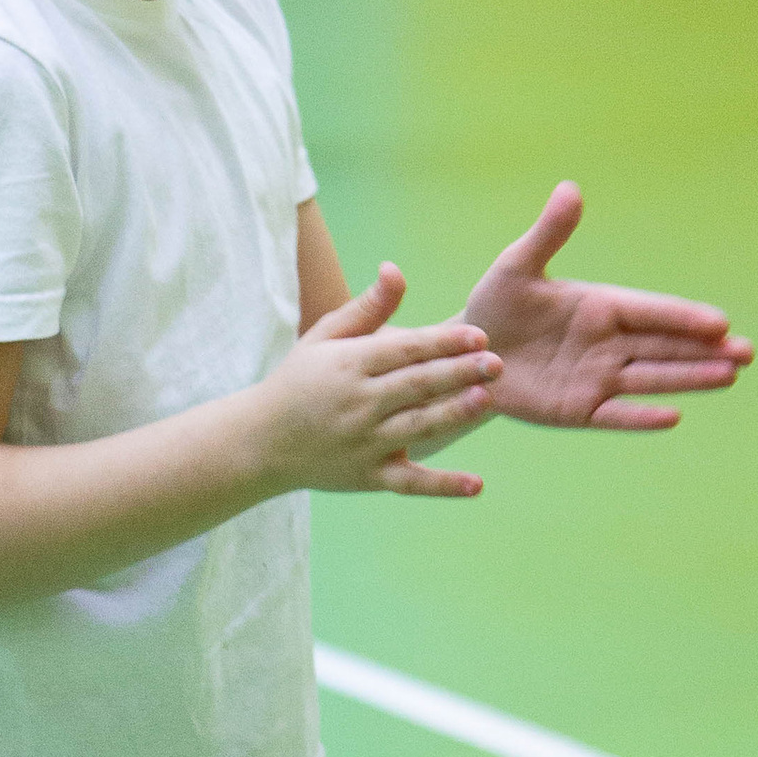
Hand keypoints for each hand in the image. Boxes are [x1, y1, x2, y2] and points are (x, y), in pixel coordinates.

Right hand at [256, 266, 502, 498]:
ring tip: (487, 400)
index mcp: (349, 365)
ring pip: (416, 428)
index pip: (403, 350)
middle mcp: (358, 404)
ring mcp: (364, 444)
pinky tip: (476, 485)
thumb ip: (366, 307)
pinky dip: (442, 486)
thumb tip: (396, 270)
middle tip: (497, 363)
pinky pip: (409, 483)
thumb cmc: (299, 381)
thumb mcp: (324, 337)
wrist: (260, 442)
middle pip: (415, 386)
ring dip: (453, 415)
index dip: (442, 342)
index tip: (478, 334)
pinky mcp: (368, 478)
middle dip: (458, 373)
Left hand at [460, 184, 752, 431]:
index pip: (652, 312)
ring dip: (688, 378)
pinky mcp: (579, 410)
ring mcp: (597, 378)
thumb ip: (548, 234)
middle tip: (747, 354)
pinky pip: (614, 414)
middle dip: (705, 351)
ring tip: (728, 377)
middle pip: (665, 347)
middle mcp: (608, 343)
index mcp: (600, 306)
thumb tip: (570, 188)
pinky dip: (641, 417)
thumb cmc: (494, 306)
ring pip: (651, 378)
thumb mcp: (516, 268)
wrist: (464, 355)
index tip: (720, 322)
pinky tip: (673, 417)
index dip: (684, 317)